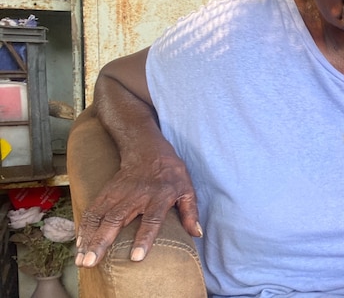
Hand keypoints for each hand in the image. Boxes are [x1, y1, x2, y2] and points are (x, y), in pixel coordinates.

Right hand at [75, 136, 200, 267]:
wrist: (147, 148)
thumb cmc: (171, 172)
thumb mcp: (187, 188)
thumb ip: (191, 212)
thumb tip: (196, 234)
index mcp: (160, 196)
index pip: (152, 220)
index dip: (144, 238)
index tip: (136, 257)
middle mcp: (136, 195)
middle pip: (117, 220)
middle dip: (102, 242)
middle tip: (91, 262)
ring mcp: (118, 193)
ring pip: (101, 216)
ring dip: (89, 238)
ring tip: (82, 259)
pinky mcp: (106, 191)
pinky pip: (93, 210)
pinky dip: (85, 226)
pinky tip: (80, 243)